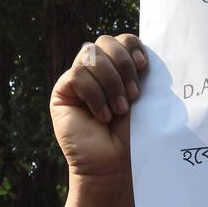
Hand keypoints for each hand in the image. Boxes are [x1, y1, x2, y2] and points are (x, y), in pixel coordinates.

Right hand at [50, 34, 147, 183]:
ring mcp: (78, 80)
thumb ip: (140, 72)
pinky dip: (95, 95)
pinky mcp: (63, 92)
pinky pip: (77, 75)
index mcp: (119, 69)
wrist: (117, 167)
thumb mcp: (144, 100)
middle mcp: (97, 71)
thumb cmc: (134, 138)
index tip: (144, 67)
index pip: (122, 40)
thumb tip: (144, 50)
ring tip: (120, 111)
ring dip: (111, 83)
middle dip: (123, 65)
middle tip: (134, 95)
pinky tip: (103, 116)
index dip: (132, 47)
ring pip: (91, 55)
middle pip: (106, 41)